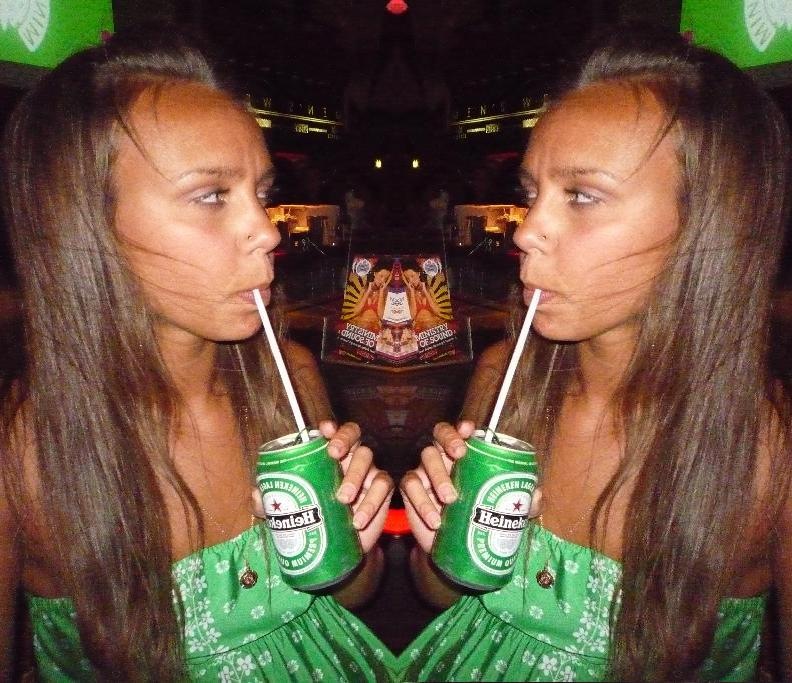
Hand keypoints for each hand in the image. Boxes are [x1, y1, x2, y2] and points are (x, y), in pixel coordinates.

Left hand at [252, 421, 392, 553]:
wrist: (338, 549)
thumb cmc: (313, 520)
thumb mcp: (288, 512)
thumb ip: (271, 503)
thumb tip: (257, 493)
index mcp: (326, 457)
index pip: (331, 432)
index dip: (330, 428)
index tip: (324, 431)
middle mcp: (348, 457)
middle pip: (353, 434)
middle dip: (344, 439)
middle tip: (334, 455)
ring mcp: (368, 472)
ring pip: (367, 457)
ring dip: (355, 474)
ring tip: (342, 499)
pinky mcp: (381, 491)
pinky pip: (382, 486)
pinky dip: (372, 501)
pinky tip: (358, 519)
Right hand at [400, 420, 542, 553]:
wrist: (455, 550)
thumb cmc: (480, 520)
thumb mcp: (505, 512)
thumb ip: (523, 503)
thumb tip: (537, 493)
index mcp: (467, 456)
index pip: (462, 432)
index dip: (463, 428)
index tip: (469, 431)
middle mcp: (445, 458)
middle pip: (440, 434)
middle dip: (449, 439)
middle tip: (460, 455)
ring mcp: (426, 472)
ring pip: (426, 457)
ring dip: (438, 475)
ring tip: (451, 499)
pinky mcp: (412, 491)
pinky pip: (411, 486)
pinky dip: (421, 501)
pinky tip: (435, 520)